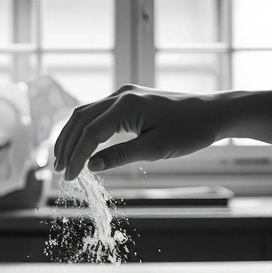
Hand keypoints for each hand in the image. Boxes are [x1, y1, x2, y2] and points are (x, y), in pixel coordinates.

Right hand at [53, 85, 224, 180]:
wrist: (212, 113)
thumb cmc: (189, 132)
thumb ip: (121, 156)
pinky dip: (85, 129)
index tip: (70, 178)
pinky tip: (81, 144)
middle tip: (59, 170)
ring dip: (72, 135)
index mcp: (126, 105)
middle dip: (66, 144)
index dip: (77, 156)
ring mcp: (123, 95)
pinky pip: (97, 112)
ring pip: (85, 113)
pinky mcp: (128, 99)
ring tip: (64, 159)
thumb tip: (91, 165)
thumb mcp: (155, 149)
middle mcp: (120, 95)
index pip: (90, 132)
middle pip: (80, 118)